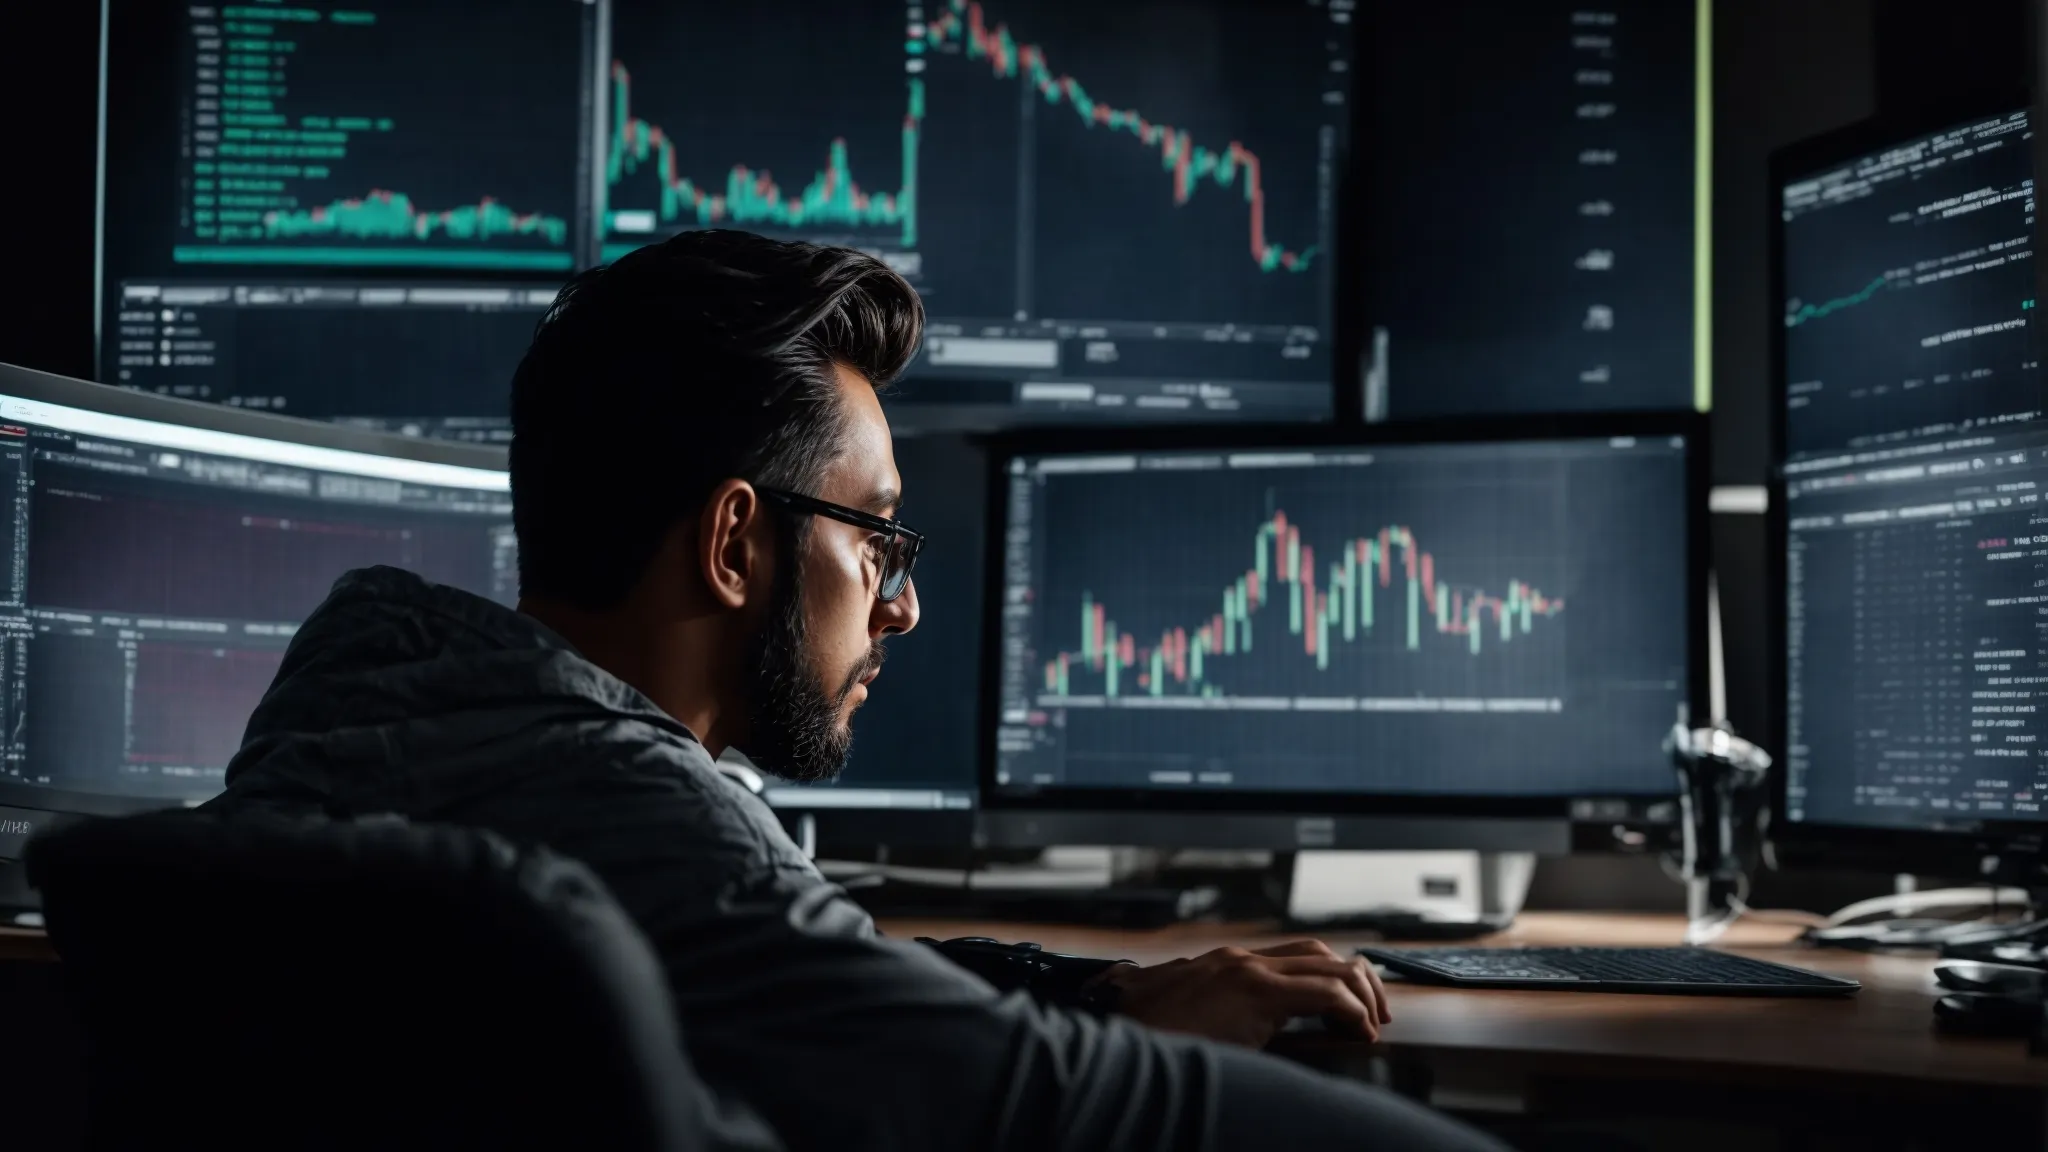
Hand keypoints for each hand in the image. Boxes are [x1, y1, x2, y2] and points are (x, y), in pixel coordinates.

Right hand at [1097, 939, 1390, 1048]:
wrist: (1116, 1043)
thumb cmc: (1146, 1040)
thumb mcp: (1185, 1022)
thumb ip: (1216, 1019)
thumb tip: (1246, 1039)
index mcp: (1227, 966)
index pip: (1297, 957)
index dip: (1333, 978)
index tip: (1351, 1010)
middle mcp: (1240, 959)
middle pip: (1320, 952)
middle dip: (1358, 979)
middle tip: (1376, 1013)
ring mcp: (1247, 970)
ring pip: (1329, 964)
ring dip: (1361, 993)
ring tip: (1373, 1023)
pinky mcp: (1254, 991)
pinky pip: (1323, 990)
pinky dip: (1350, 1009)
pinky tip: (1357, 1031)